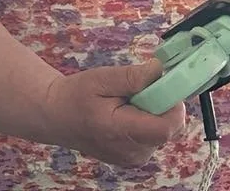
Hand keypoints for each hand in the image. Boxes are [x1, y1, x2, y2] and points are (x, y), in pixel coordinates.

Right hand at [44, 58, 185, 165]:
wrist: (57, 117)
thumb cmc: (76, 96)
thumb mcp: (101, 79)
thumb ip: (133, 77)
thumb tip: (161, 70)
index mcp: (121, 133)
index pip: (166, 127)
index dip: (172, 103)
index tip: (161, 84)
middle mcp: (132, 153)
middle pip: (169, 127)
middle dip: (161, 104)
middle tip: (137, 91)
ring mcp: (134, 159)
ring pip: (164, 130)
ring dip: (154, 112)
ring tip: (127, 102)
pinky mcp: (135, 158)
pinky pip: (154, 135)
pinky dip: (147, 120)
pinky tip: (127, 113)